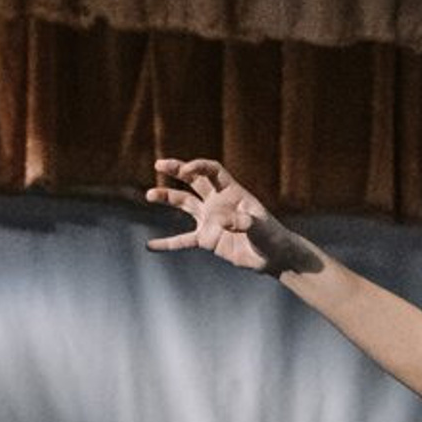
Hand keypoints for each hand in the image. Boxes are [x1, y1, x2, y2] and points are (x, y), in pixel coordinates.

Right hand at [143, 159, 307, 274]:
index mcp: (232, 191)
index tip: (187, 169)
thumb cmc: (271, 236)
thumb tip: (220, 221)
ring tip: (149, 195)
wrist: (272, 257)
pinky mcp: (207, 240)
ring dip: (167, 198)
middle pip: (193, 181)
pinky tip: (150, 245)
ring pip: (184, 205)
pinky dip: (167, 244)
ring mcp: (210, 220)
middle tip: (159, 164)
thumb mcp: (260, 227)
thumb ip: (241, 221)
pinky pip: (183, 241)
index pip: (212, 172)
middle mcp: (218, 202)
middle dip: (176, 170)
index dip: (199, 166)